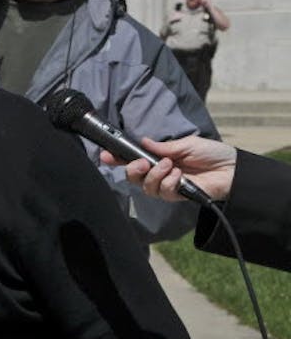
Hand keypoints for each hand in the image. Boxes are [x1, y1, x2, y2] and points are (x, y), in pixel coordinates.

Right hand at [100, 134, 236, 201]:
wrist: (232, 169)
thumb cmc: (212, 154)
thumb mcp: (186, 144)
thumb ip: (163, 147)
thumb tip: (143, 142)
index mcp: (159, 158)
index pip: (133, 159)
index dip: (117, 158)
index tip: (106, 154)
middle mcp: (158, 173)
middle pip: (133, 176)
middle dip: (132, 169)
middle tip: (142, 162)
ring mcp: (166, 185)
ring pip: (145, 186)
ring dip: (155, 174)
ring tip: (171, 165)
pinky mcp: (175, 195)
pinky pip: (162, 192)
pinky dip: (168, 182)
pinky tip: (180, 175)